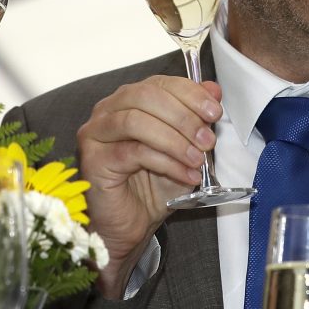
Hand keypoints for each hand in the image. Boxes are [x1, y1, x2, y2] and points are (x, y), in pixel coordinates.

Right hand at [76, 75, 221, 298]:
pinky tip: (186, 176)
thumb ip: (197, 116)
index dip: (189, 94)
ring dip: (175, 140)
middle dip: (183, 116)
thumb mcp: (185, 147)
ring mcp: (95, 134)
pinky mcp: (94, 160)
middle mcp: (106, 111)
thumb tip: (213, 89)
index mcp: (128, 99)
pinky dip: (166, 162)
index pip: (158, 83)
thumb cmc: (154, 184)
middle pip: (145, 95)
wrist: (132, 225)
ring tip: (198, 160)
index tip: (215, 112)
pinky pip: (133, 152)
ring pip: (136, 121)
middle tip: (208, 140)